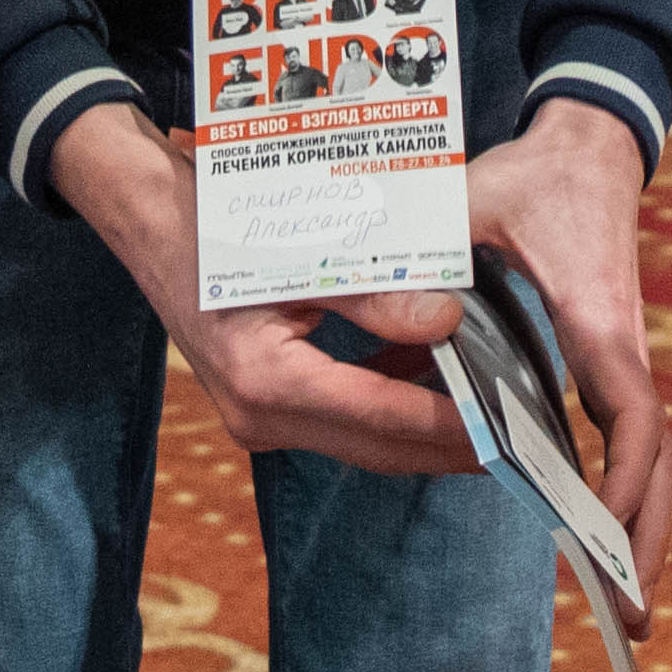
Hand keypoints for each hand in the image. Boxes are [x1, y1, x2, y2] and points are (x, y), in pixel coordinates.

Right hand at [49, 107, 486, 480]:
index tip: (509, 424)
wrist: (152, 222)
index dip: (451, 424)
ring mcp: (258, 418)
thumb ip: (376, 293)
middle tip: (518, 435)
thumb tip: (450, 320)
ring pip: (365, 441)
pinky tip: (430, 370)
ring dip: (424, 426)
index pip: (383, 419)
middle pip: (378, 448)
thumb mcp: (301, 253)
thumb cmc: (220, 226)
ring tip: (491, 408)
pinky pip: (344, 420)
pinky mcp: (265, 406)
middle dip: (450, 444)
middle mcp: (258, 417)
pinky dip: (391, 404)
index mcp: (265, 382)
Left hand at [466, 99, 671, 596]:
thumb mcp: (470, 204)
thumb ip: (428, 259)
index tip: (604, 527)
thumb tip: (386, 324)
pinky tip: (591, 536)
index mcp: (593, 316)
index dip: (624, 473)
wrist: (584, 147)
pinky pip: (618, 437)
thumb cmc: (529, 177)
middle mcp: (615, 347)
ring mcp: (614, 360)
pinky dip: (613, 490)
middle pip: (655, 457)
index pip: (629, 410)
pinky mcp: (600, 363)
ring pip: (644, 455)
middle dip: (646, 534)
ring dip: (637, 525)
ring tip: (623, 599)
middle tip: (632, 615)